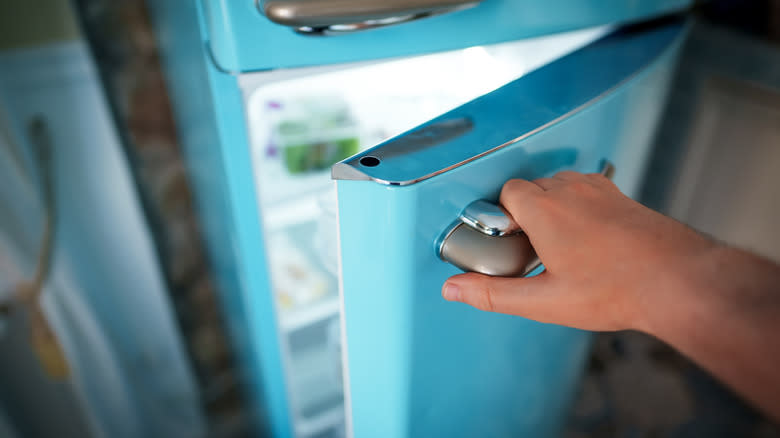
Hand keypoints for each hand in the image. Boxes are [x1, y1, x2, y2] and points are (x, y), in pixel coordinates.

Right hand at [441, 170, 716, 331]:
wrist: (677, 281)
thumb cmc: (616, 289)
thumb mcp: (545, 301)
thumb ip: (493, 293)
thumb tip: (453, 289)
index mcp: (544, 210)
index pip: (506, 193)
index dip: (502, 218)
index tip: (508, 243)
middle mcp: (569, 190)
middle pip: (530, 189)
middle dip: (524, 215)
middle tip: (533, 251)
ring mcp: (598, 189)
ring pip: (558, 186)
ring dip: (552, 208)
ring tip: (560, 246)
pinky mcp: (620, 195)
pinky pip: (585, 189)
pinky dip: (578, 206)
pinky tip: (588, 239)